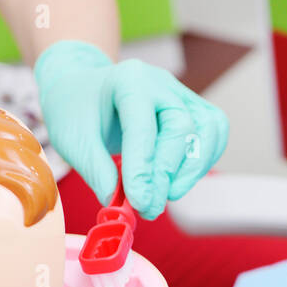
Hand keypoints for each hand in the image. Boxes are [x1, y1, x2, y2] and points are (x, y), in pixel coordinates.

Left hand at [34, 41, 228, 219]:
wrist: (81, 90)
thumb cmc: (75, 110)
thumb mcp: (73, 140)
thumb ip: (97, 171)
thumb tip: (119, 205)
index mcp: (129, 80)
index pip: (143, 127)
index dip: (143, 169)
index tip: (139, 203)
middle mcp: (161, 83)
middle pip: (183, 128)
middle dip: (168, 173)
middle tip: (150, 206)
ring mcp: (181, 94)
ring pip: (209, 129)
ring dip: (193, 169)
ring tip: (167, 195)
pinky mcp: (193, 109)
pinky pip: (214, 133)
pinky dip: (202, 161)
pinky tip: (179, 181)